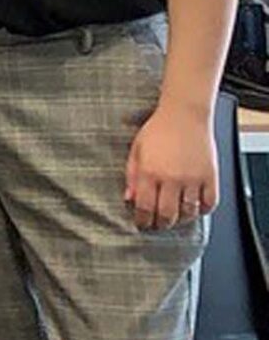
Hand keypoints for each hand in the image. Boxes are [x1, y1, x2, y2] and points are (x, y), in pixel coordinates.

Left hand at [125, 101, 216, 230]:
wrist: (184, 114)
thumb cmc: (158, 129)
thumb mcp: (136, 150)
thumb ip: (131, 175)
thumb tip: (129, 199)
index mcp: (150, 172)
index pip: (145, 207)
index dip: (143, 221)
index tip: (142, 224)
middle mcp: (172, 178)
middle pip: (167, 215)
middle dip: (161, 224)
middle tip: (158, 225)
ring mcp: (193, 178)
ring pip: (188, 212)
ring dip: (181, 219)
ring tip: (175, 217)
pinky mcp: (210, 176)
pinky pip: (209, 203)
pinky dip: (202, 210)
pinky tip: (194, 208)